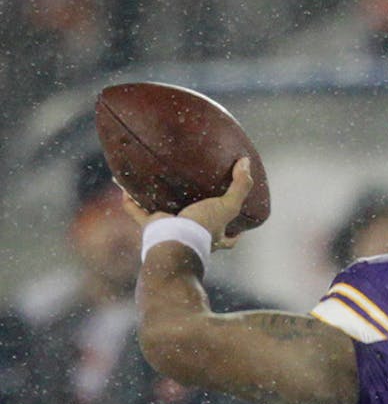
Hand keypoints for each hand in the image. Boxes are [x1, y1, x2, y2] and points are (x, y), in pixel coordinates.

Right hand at [120, 157, 253, 250]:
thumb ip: (241, 186)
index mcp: (214, 238)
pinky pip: (136, 210)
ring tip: (157, 185)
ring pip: (165, 216)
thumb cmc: (204, 228)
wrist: (174, 241)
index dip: (235, 231)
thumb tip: (246, 162)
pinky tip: (125, 185)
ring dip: (158, 203)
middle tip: (194, 195)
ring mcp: (171, 231)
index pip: (230, 238)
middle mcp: (193, 236)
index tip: (239, 222)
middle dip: (194, 214)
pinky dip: (129, 199)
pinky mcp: (150, 226)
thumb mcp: (229, 206)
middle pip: (196, 225)